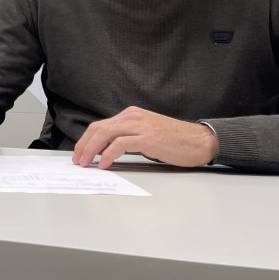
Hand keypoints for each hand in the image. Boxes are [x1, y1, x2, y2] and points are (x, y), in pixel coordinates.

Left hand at [72, 106, 218, 168]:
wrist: (200, 141)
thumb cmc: (175, 141)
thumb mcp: (146, 134)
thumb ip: (128, 137)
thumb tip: (106, 150)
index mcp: (131, 115)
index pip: (100, 125)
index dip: (86, 140)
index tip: (79, 153)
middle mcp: (133, 116)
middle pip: (98, 128)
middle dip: (84, 145)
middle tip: (78, 160)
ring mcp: (140, 126)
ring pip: (105, 134)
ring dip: (91, 150)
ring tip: (86, 163)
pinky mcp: (148, 138)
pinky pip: (120, 144)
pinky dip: (108, 154)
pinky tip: (104, 164)